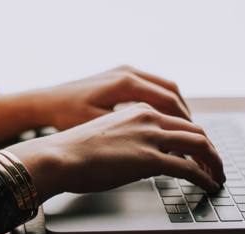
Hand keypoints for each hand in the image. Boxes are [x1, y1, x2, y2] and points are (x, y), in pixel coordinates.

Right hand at [5, 103, 224, 201]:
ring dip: (214, 162)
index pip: (178, 120)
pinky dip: (205, 177)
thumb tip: (142, 157)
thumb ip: (130, 138)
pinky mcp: (150, 159)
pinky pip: (189, 168)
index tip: (199, 151)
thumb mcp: (107, 134)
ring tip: (217, 176)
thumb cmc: (74, 150)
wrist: (59, 156)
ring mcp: (151, 137)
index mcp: (138, 109)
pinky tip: (208, 185)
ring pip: (200, 144)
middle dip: (210, 149)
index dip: (194, 136)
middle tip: (215, 165)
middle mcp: (149, 117)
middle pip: (195, 130)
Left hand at [36, 65, 190, 130]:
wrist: (47, 102)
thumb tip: (161, 150)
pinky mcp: (120, 75)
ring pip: (165, 88)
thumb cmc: (67, 117)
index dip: (185, 124)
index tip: (195, 142)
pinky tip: (166, 121)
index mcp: (125, 84)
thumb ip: (130, 136)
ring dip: (178, 110)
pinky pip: (152, 87)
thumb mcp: (99, 129)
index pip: (169, 102)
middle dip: (187, 118)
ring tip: (186, 132)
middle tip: (197, 140)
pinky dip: (164, 103)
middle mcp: (128, 73)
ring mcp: (125, 71)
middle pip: (172, 93)